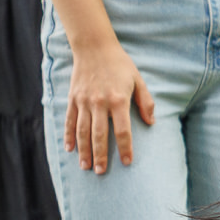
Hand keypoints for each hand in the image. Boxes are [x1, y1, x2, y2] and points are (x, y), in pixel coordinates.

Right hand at [64, 42, 153, 173]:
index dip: (125, 148)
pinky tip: (69, 149)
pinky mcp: (73, 98)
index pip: (122, 130)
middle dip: (101, 156)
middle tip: (101, 172)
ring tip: (86, 166)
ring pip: (82, 131)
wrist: (94, 47)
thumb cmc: (119, 64)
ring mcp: (84, 101)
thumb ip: (146, 102)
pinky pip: (70, 120)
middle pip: (99, 135)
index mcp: (118, 100)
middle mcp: (99, 102)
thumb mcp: (138, 80)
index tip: (127, 162)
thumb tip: (151, 122)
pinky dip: (69, 136)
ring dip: (84, 151)